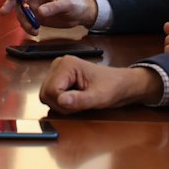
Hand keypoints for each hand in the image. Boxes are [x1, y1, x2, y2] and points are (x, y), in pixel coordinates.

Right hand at [0, 0, 95, 31]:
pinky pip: (27, 21)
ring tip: (33, 30)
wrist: (80, 15)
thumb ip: (53, 7)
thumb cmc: (76, 4)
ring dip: (23, 21)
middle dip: (10, 5)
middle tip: (3, 12)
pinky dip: (28, 27)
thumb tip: (40, 12)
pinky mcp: (37, 17)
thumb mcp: (67, 4)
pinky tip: (35, 32)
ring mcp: (35, 7)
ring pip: (21, 13)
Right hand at [38, 57, 161, 112]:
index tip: (81, 103)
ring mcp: (57, 70)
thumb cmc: (114, 88)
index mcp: (66, 65)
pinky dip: (61, 102)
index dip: (63, 103)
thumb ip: (80, 99)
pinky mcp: (58, 77)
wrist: (122, 84)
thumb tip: (61, 101)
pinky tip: (75, 99)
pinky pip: (50, 95)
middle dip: (61, 104)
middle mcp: (58, 64)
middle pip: (46, 93)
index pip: (51, 91)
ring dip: (61, 104)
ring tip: (79, 101)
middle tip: (80, 103)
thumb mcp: (100, 97)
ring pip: (46, 95)